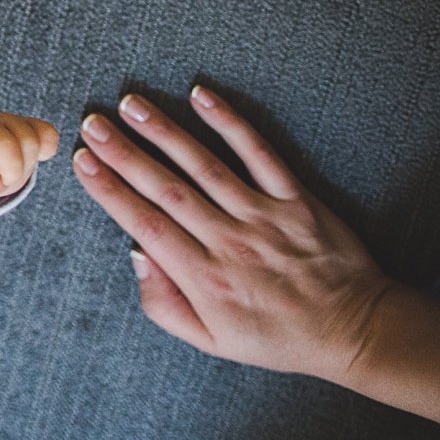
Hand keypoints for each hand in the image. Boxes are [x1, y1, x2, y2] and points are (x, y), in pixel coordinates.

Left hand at [0, 114, 59, 202]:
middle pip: (7, 143)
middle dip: (9, 170)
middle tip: (3, 179)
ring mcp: (8, 122)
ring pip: (29, 139)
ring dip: (25, 164)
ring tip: (12, 170)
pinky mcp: (32, 125)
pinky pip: (48, 134)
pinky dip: (46, 149)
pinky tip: (36, 157)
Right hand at [73, 85, 394, 382]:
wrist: (355, 331)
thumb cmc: (278, 337)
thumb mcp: (212, 342)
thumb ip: (164, 304)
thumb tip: (137, 256)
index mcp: (204, 279)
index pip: (144, 224)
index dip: (109, 190)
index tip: (84, 163)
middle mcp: (229, 242)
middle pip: (165, 189)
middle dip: (123, 153)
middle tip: (92, 124)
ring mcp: (263, 217)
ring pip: (204, 166)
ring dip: (163, 132)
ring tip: (131, 106)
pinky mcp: (295, 200)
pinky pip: (259, 154)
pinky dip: (229, 123)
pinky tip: (201, 97)